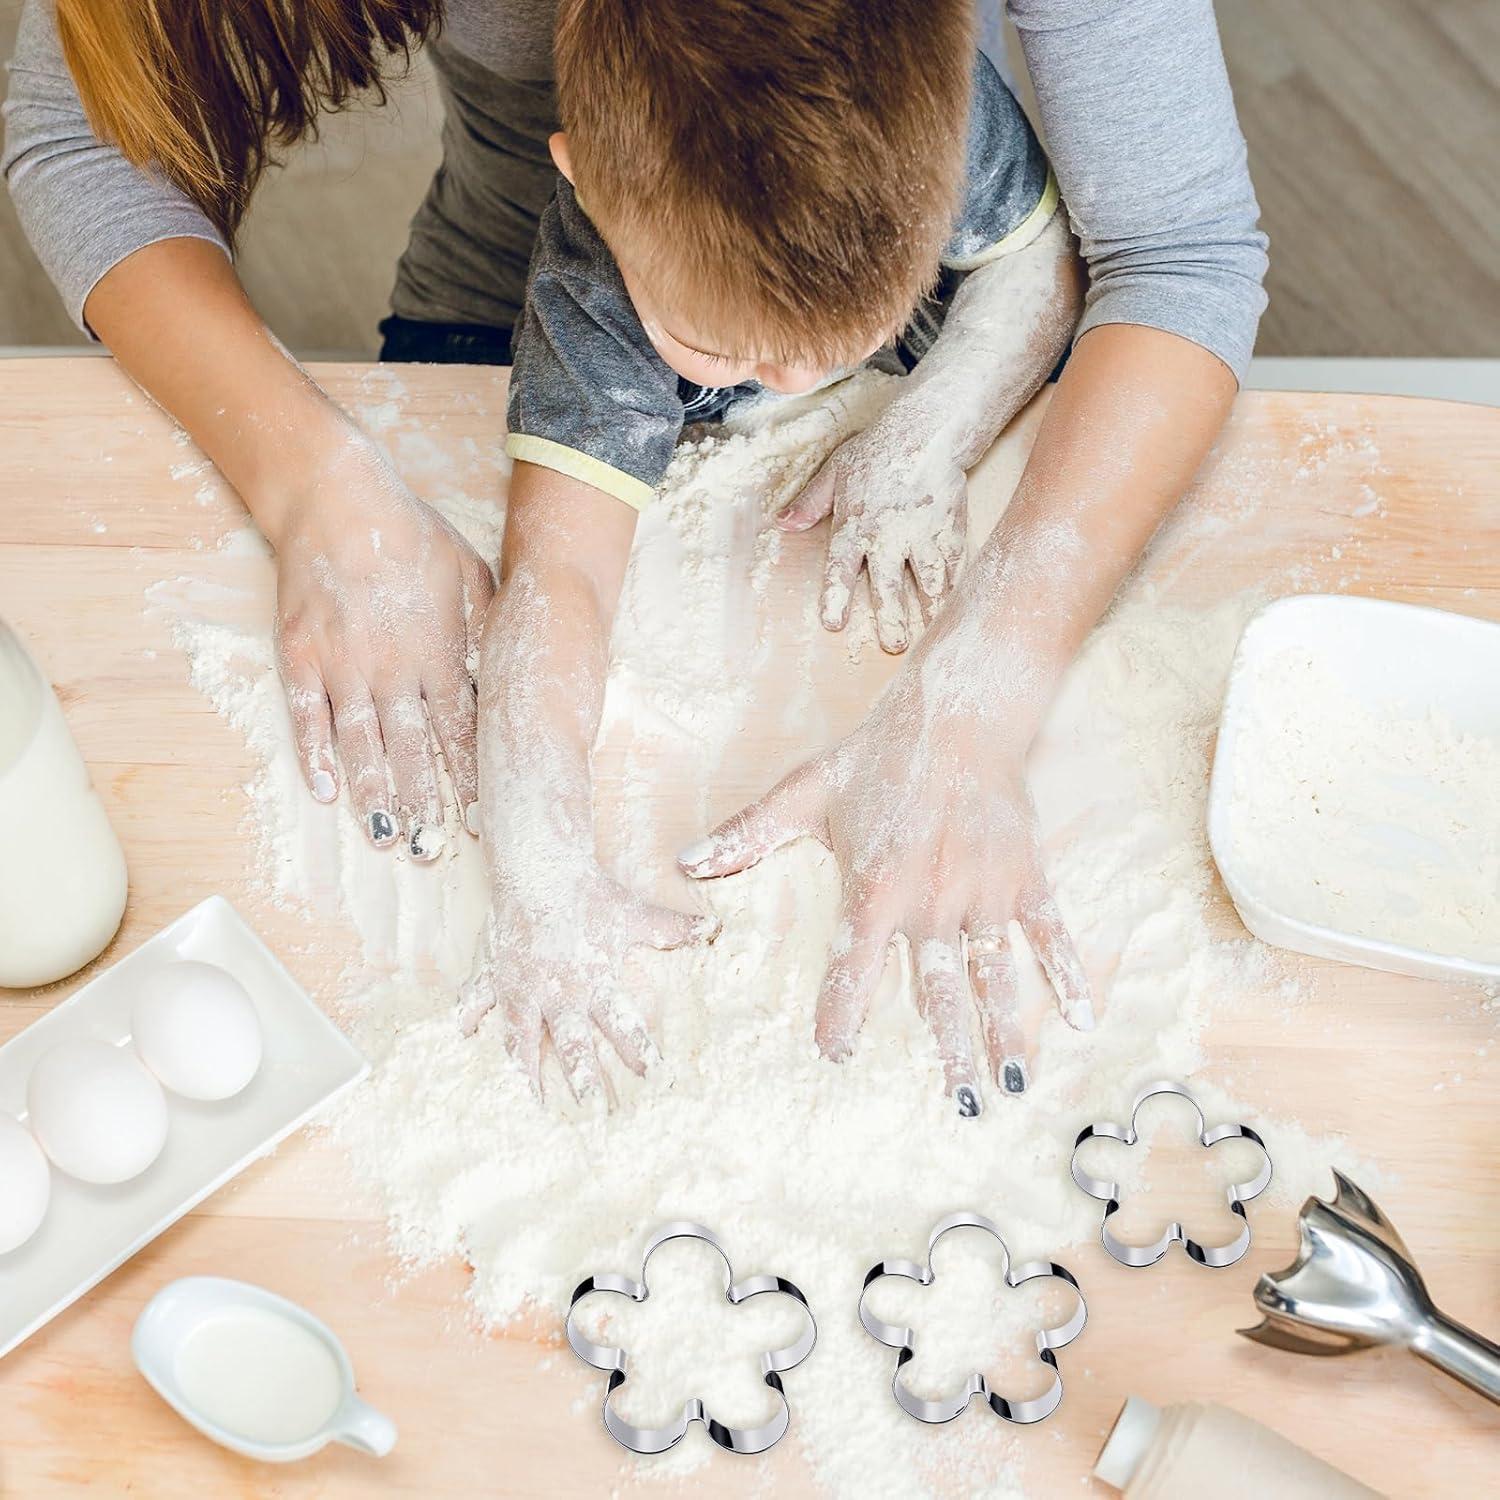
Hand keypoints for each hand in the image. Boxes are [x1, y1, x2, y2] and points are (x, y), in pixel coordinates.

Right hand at [269, 432, 494, 855]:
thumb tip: (510, 678)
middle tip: (433, 853)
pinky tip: (326, 794)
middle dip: (425, 805)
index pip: (460, 732)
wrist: (337, 497)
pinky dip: (317, 756)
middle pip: (412, 751)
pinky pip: (308, 717)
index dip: (468, 779)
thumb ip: (488, 631)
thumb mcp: (472, 575)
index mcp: (440, 652)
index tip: (479, 821)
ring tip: (387, 838)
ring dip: (374, 796)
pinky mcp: (300, 656)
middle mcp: (394, 668)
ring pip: (361, 745)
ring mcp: (343, 664)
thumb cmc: (413, 535)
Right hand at [458, 855, 718, 1101]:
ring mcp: (523, 985)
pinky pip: (478, 999)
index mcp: (594, 980)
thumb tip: (712, 929)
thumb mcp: (635, 913)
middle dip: (584, 1080)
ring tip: (529, 1100)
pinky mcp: (497, 972)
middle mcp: (558, 991)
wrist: (540, 865)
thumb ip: (671, 928)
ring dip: (525, 1069)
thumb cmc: (589, 891)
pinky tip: (462, 1035)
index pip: (623, 1025)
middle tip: (593, 1113)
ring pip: (522, 1037)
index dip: (641, 1052)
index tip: (657, 1079)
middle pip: (573, 1045)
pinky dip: (469, 1016)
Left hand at [677, 652, 1091, 1111]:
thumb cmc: (876, 754)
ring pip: (995, 975)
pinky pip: (1049, 934)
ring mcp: (983, 891)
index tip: (836, 1055)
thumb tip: (686, 864)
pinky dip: (1065, 975)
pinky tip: (1078, 1019)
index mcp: (876, 886)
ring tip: (1010, 1083)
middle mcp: (931, 901)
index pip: (852, 966)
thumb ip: (748, 834)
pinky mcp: (1025, 875)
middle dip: (949, 1052)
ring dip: (1004, 1031)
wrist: (957, 713)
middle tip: (959, 1108)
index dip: (842, 1012)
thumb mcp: (804, 791)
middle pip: (938, 991)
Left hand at [775, 412, 967, 654]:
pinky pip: (953, 561)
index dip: (836, 599)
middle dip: (890, 618)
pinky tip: (954, 601)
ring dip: (929, 606)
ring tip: (931, 628)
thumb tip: (782, 523)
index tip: (833, 624)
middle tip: (892, 645)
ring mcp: (921, 533)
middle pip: (888, 585)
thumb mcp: (836, 470)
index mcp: (854, 525)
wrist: (926, 429)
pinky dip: (955, 583)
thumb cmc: (877, 449)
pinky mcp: (949, 526)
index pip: (840, 570)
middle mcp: (887, 535)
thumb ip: (811, 502)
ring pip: (927, 578)